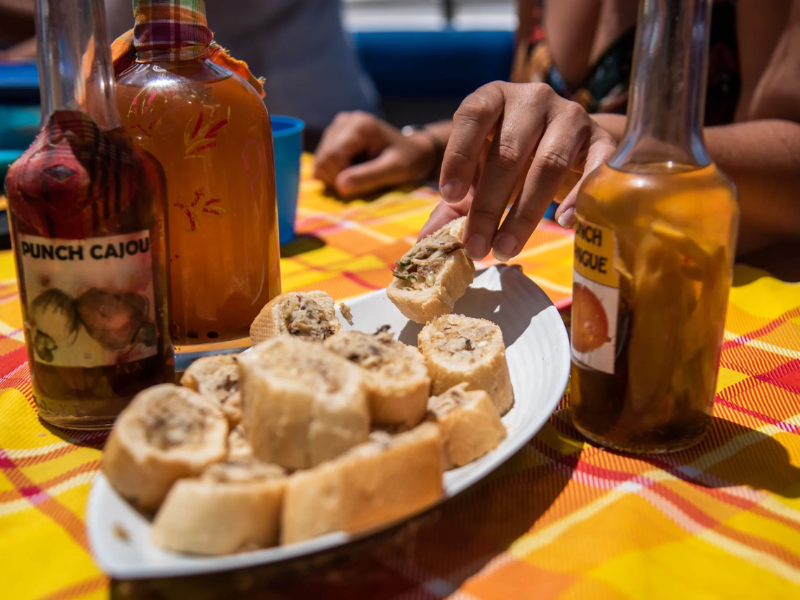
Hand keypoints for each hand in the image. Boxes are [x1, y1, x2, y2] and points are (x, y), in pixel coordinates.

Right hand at [314, 111, 436, 197]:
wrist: (413, 150)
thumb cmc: (409, 160)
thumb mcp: (395, 170)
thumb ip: (368, 177)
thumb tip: (339, 186)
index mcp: (360, 126)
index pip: (331, 158)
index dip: (340, 178)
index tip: (360, 185)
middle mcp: (344, 121)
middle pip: (322, 159)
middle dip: (337, 178)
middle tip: (361, 181)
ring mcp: (337, 126)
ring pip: (319, 161)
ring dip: (336, 175)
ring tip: (360, 173)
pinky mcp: (333, 135)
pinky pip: (322, 160)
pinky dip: (335, 171)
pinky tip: (353, 168)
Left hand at [429, 81, 615, 260]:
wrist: (569, 143)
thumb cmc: (512, 158)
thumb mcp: (480, 171)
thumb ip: (454, 203)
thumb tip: (427, 242)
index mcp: (494, 97)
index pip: (472, 115)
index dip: (459, 155)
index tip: (449, 197)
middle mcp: (533, 99)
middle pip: (508, 152)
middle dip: (488, 206)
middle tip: (476, 247)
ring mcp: (571, 115)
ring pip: (548, 164)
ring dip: (524, 214)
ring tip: (504, 249)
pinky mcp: (601, 138)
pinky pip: (594, 168)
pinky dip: (577, 198)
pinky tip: (562, 224)